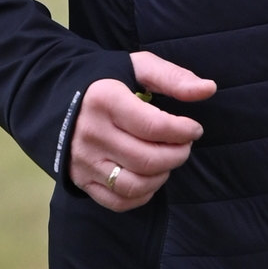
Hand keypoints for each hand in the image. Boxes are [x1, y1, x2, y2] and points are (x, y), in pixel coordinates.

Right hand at [70, 52, 216, 210]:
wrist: (59, 98)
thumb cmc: (108, 82)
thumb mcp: (139, 67)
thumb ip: (174, 77)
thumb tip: (208, 89)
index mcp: (105, 100)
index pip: (154, 127)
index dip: (183, 131)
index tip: (194, 128)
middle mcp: (92, 133)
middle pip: (147, 159)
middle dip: (177, 154)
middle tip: (183, 144)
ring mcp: (85, 160)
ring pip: (134, 184)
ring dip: (161, 176)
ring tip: (167, 159)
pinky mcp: (81, 179)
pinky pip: (118, 201)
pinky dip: (142, 195)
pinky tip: (150, 177)